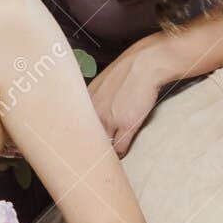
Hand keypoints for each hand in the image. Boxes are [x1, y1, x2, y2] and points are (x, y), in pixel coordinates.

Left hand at [89, 37, 179, 156]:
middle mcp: (94, 111)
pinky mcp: (126, 125)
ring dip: (107, 152)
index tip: (84, 143)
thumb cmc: (128, 70)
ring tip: (109, 158)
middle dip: (91, 148)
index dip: (83, 136)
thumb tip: (94, 110)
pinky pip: (120, 148)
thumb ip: (95, 97)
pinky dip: (121, 154)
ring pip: (104, 145)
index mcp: (86, 101)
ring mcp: (109, 119)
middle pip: (88, 138)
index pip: (78, 126)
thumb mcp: (103, 82)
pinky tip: (122, 154)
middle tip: (92, 157)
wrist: (145, 64)